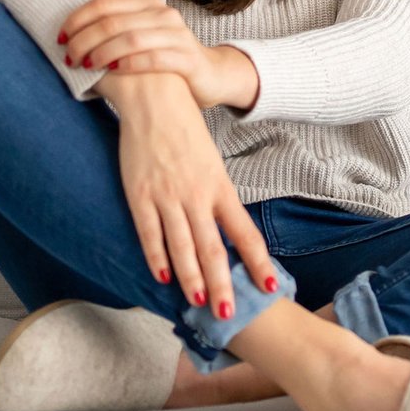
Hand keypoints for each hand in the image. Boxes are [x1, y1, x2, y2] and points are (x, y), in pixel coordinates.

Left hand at [60, 0, 231, 108]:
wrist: (209, 75)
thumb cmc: (168, 51)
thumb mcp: (144, 24)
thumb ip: (124, 1)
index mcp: (149, 4)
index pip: (104, 4)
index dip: (78, 19)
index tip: (61, 37)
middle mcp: (164, 16)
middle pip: (114, 22)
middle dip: (85, 40)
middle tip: (69, 56)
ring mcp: (178, 37)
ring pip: (132, 40)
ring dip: (103, 53)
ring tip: (86, 65)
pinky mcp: (188, 60)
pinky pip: (155, 59)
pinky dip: (130, 64)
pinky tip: (114, 72)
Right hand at [96, 71, 278, 318]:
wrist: (154, 96)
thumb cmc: (185, 130)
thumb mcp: (211, 162)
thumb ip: (217, 196)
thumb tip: (226, 229)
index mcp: (220, 186)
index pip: (245, 233)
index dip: (258, 263)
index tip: (270, 287)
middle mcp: (197, 195)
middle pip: (213, 249)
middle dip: (223, 285)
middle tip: (229, 314)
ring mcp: (167, 196)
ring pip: (182, 248)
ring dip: (192, 280)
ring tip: (197, 304)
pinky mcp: (139, 194)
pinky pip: (149, 234)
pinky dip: (156, 258)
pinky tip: (162, 277)